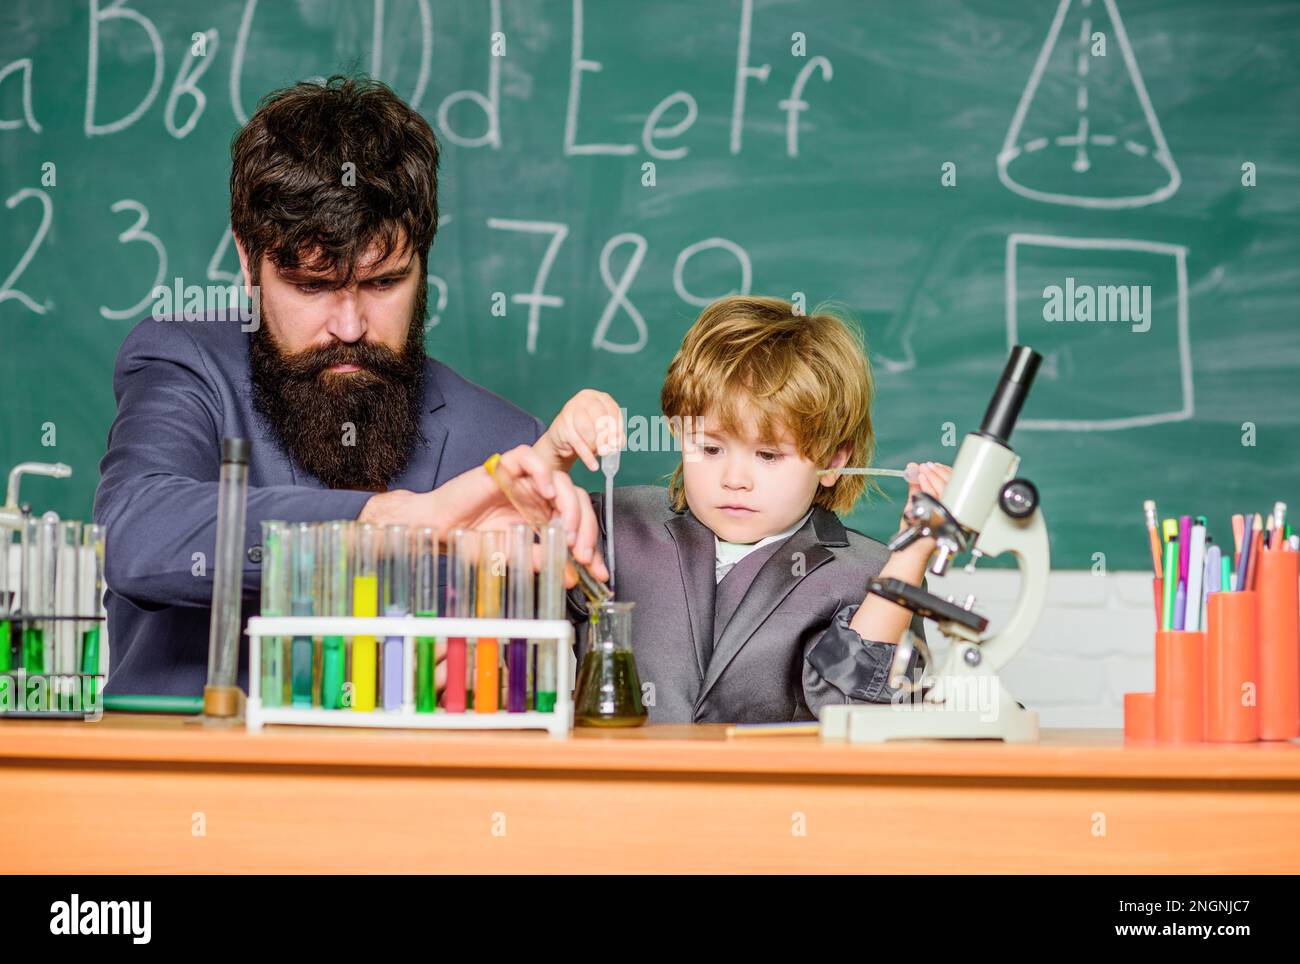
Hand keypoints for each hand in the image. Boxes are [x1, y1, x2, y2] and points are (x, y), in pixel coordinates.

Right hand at [358, 445, 608, 583]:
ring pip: (562, 478)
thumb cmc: (471, 541)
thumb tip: (572, 576)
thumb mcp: (513, 557)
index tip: (598, 571)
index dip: (591, 546)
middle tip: (581, 553)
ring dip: (570, 505)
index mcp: (544, 516)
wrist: (439, 529)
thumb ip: (542, 560)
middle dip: (586, 528)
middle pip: (578, 499)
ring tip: (565, 529)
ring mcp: (524, 480)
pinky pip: (530, 456)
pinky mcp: (505, 466)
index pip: (578, 525)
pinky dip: (542, 471)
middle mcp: (539, 497)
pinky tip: (545, 493)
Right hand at [534, 389, 623, 471]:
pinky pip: (577, 443)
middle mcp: (583, 400)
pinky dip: (587, 457)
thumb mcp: (604, 431)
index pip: (612, 410)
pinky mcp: (562, 425)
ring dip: (595, 446)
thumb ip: (615, 436)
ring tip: (597, 453)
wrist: (562, 437)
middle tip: (607, 450)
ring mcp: (570, 410)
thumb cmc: (588, 431)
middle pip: (600, 419)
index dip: (617, 429)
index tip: (617, 443)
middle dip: (606, 438)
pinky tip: (593, 466)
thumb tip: (616, 445)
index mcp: (598, 397)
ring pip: (587, 430)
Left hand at [893, 461, 952, 565]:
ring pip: (947, 489)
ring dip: (933, 476)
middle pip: (953, 485)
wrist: (913, 548)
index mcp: (950, 505)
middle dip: (938, 472)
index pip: (954, 485)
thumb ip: (915, 487)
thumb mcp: (915, 504)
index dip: (945, 472)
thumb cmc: (915, 531)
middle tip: (927, 466)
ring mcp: (951, 514)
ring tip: (922, 470)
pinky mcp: (946, 518)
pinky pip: (940, 498)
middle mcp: (954, 510)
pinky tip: (921, 479)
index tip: (935, 466)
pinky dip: (929, 486)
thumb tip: (912, 468)